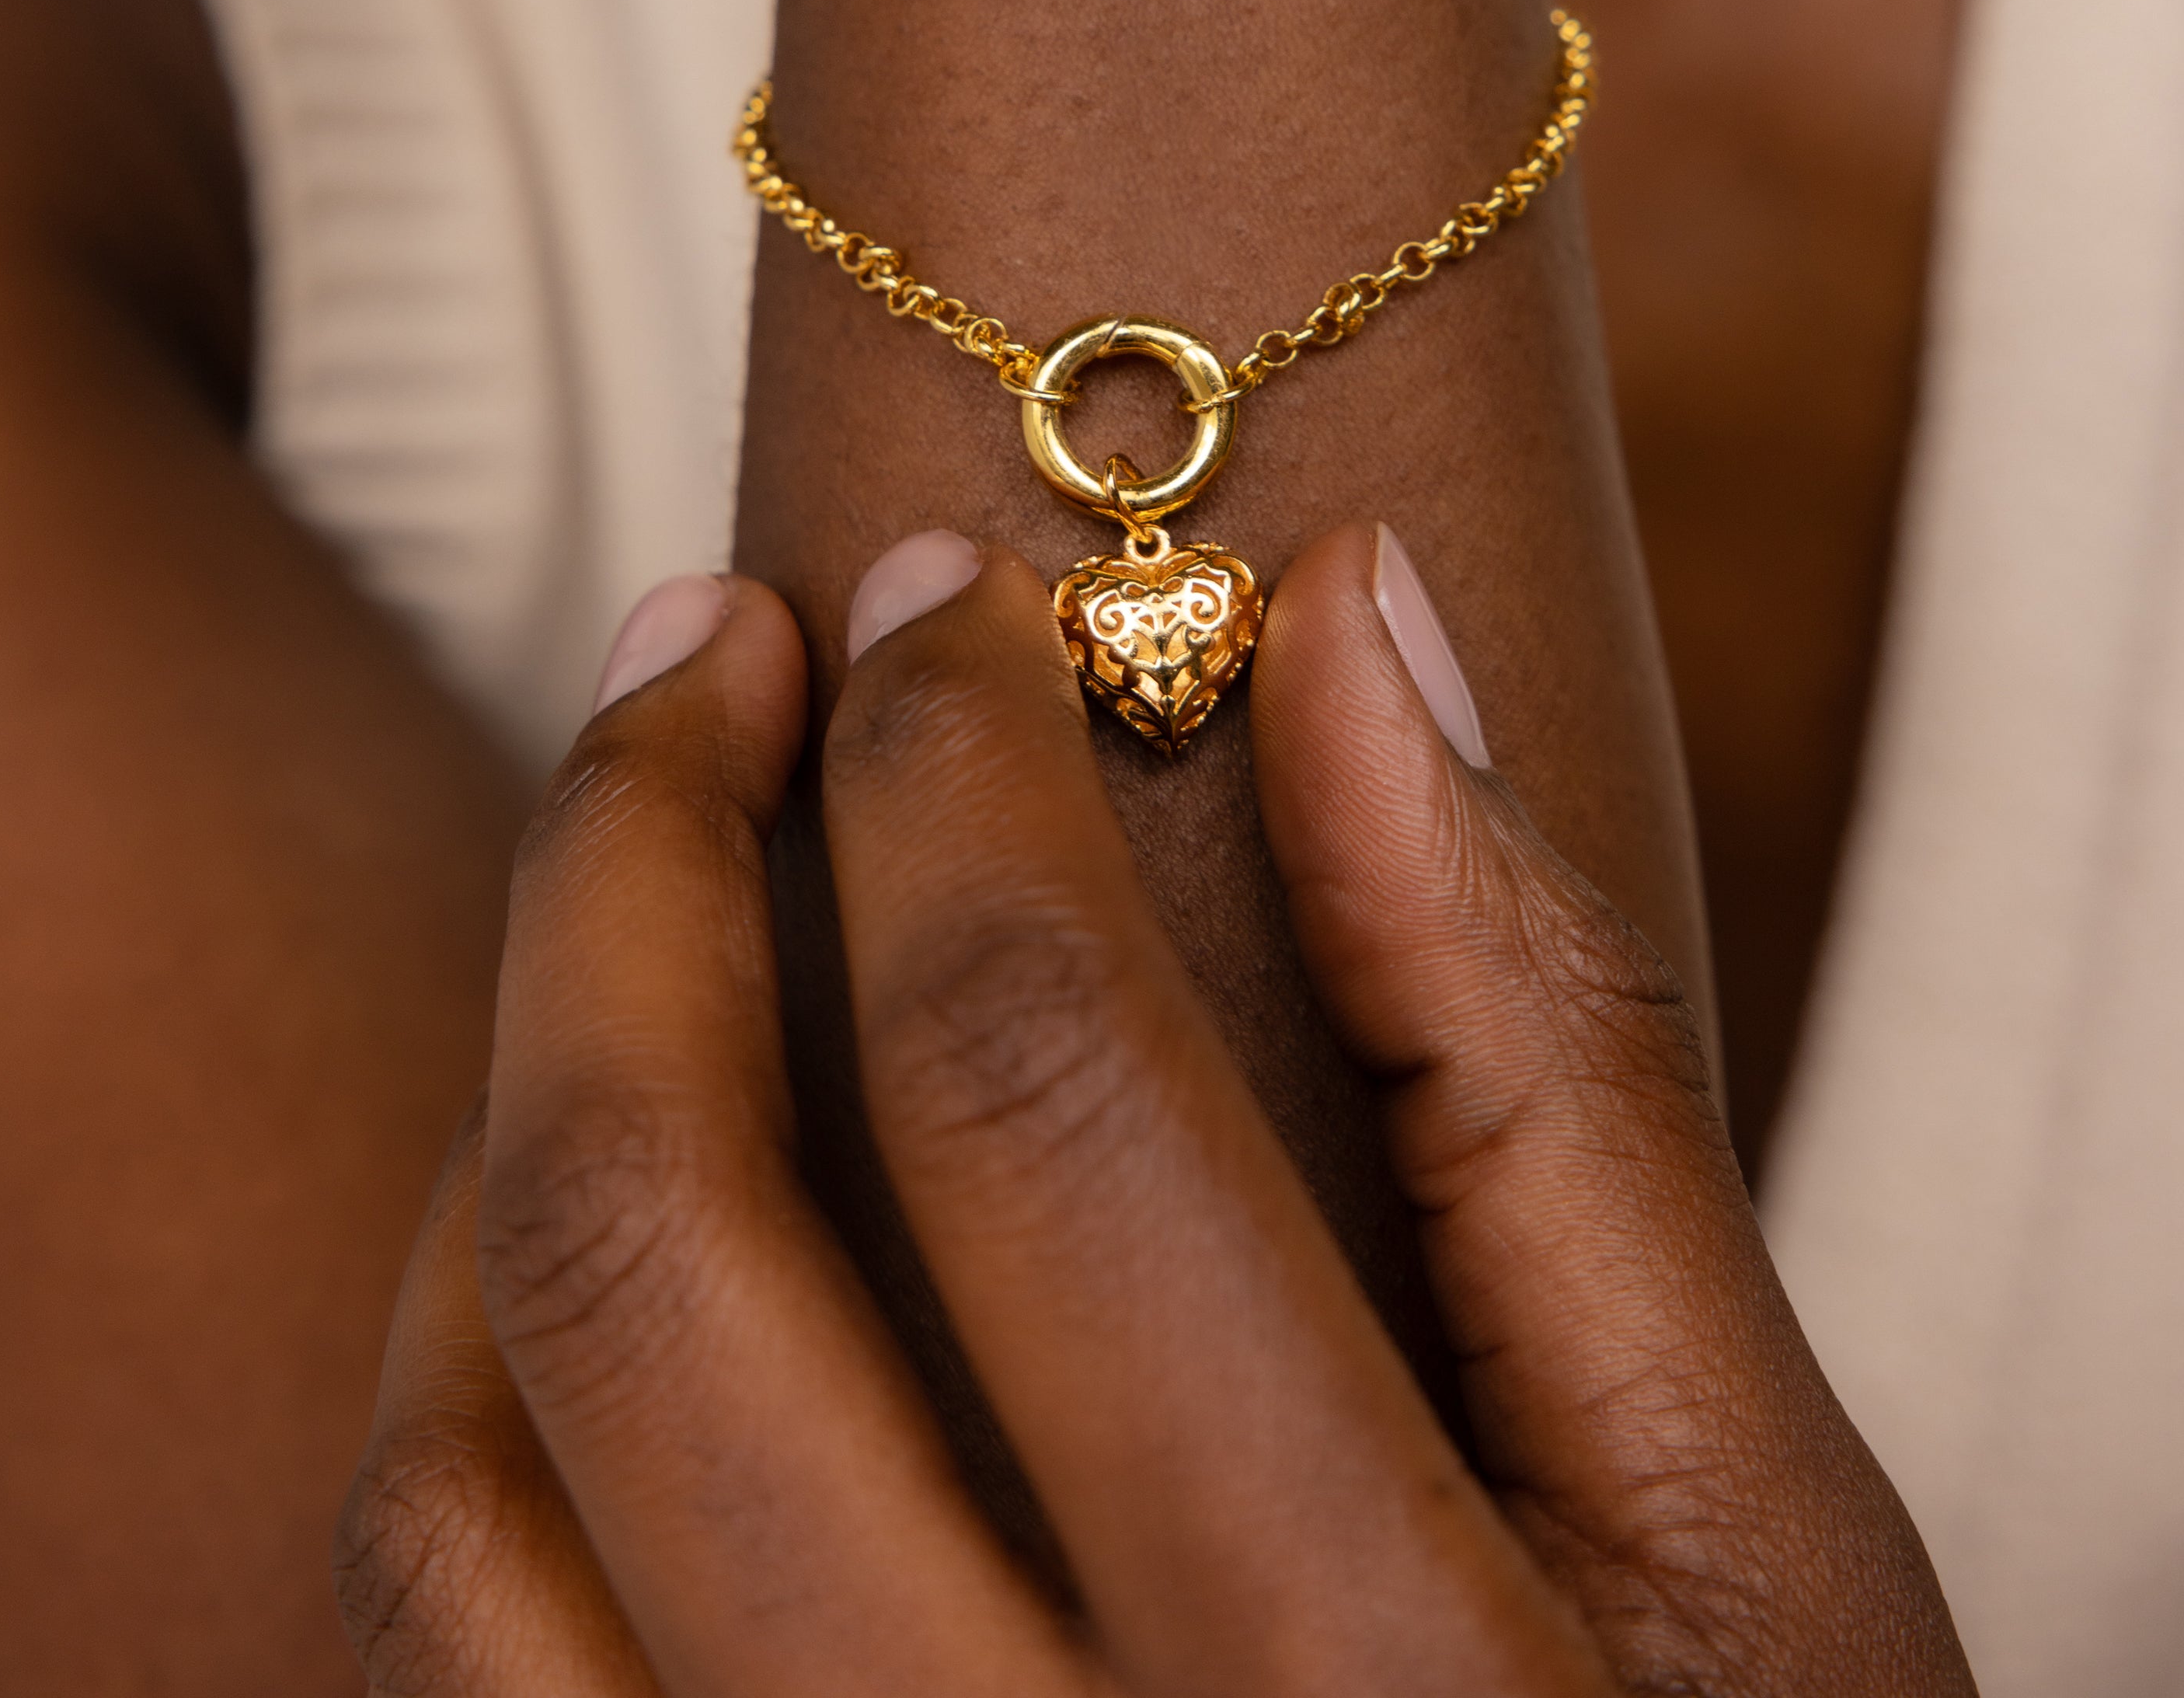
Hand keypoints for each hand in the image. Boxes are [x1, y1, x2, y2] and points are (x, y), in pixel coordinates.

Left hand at [334, 527, 1971, 1694]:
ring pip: (463, 1466)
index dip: (960, 764)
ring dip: (514, 1084)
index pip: (1033, 1083)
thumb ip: (1542, 1052)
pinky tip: (596, 1195)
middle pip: (650, 1239)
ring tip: (636, 875)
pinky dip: (473, 1351)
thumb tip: (1356, 633)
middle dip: (637, 847)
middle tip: (711, 631)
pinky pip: (444, 1639)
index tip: (952, 596)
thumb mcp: (1739, 1503)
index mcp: (1343, 1696)